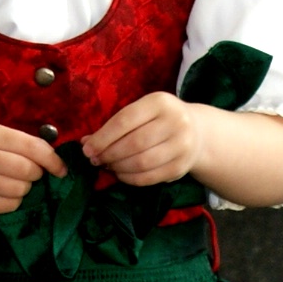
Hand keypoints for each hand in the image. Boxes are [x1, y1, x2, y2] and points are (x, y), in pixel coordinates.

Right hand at [0, 121, 67, 214]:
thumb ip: (20, 142)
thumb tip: (54, 160)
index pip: (32, 148)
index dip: (52, 160)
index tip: (61, 169)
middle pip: (28, 171)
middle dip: (36, 173)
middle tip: (28, 172)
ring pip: (20, 190)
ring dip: (24, 188)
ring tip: (11, 181)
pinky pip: (9, 206)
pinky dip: (13, 201)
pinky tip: (3, 192)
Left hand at [81, 93, 208, 187]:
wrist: (197, 132)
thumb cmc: (159, 120)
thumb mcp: (142, 113)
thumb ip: (115, 125)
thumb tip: (86, 142)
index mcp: (160, 102)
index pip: (125, 120)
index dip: (102, 137)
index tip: (87, 149)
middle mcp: (175, 122)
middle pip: (133, 143)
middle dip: (109, 154)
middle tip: (95, 160)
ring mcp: (181, 145)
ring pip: (142, 162)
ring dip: (118, 167)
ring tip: (107, 166)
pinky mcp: (181, 166)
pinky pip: (150, 177)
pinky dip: (130, 179)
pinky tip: (121, 174)